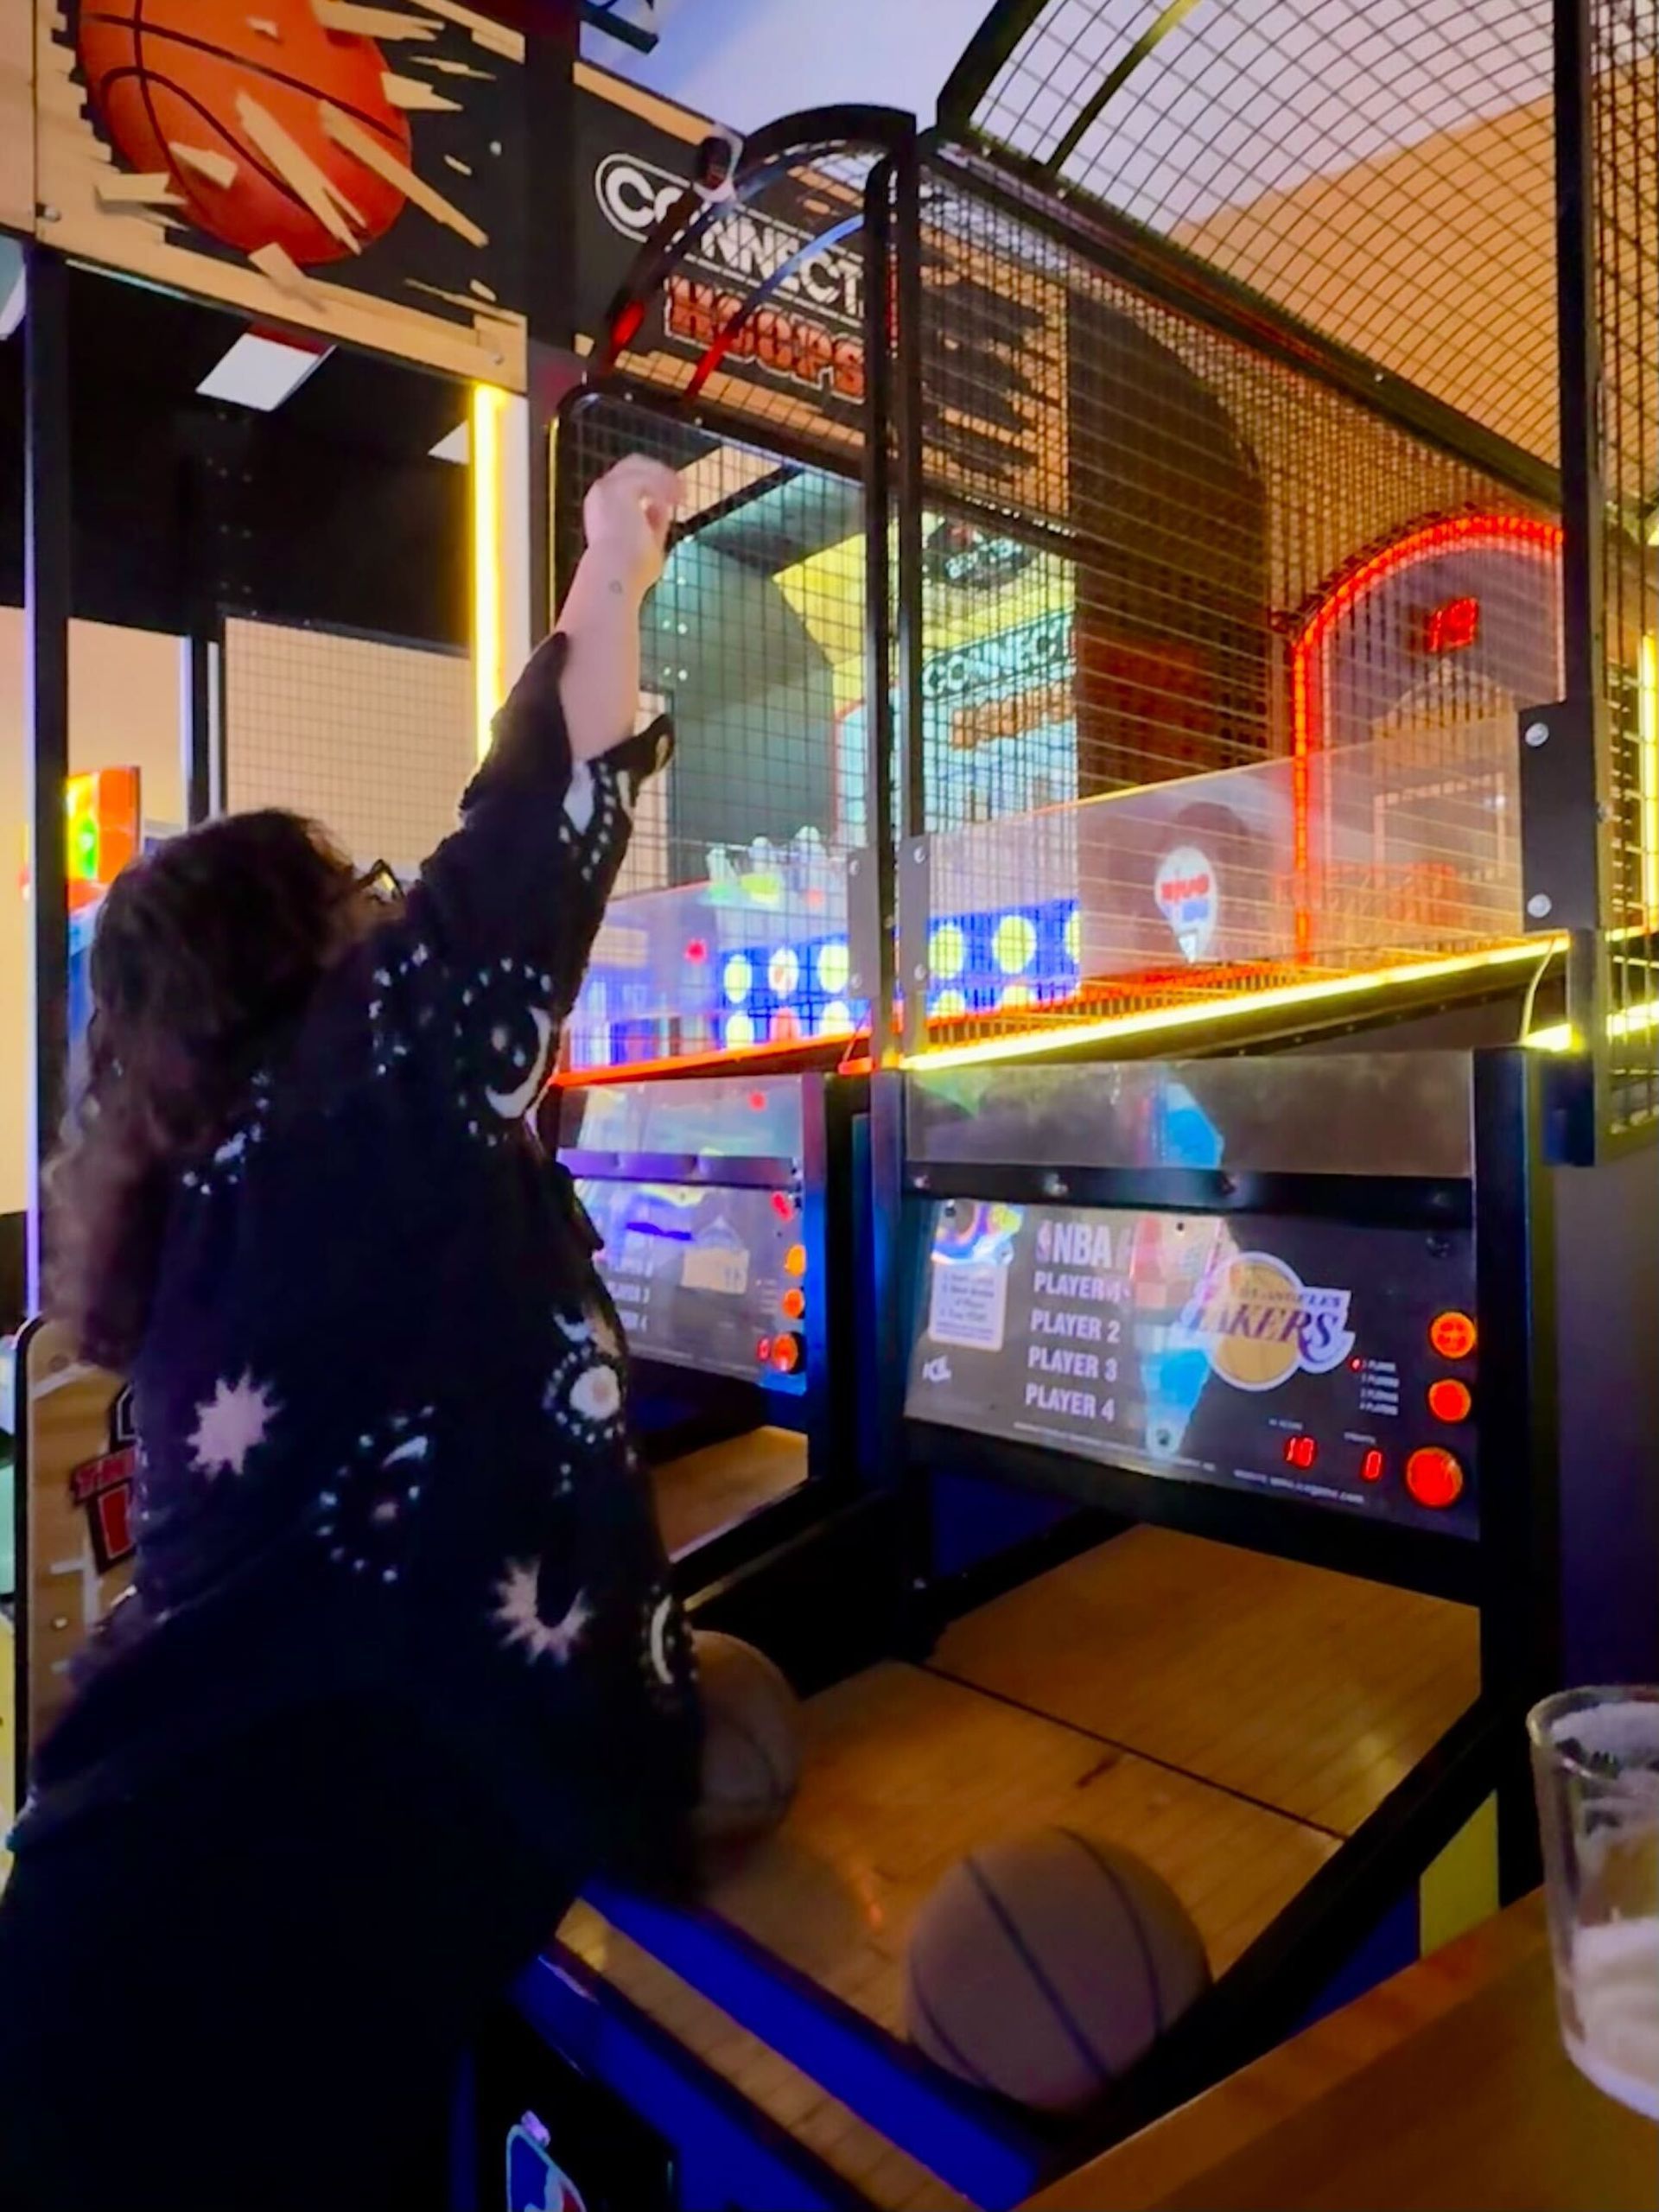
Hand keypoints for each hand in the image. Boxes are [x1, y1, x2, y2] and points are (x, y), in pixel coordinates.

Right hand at [582, 455, 679, 599]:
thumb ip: (653, 524)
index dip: (650, 486)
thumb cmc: (629, 570)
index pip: (626, 484)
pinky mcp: (621, 488)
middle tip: (680, 488)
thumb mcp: (647, 544)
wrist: (616, 574)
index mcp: (603, 508)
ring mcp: (609, 488)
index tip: (671, 500)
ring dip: (664, 476)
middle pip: (631, 466)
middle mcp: (601, 494)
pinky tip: (678, 498)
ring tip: (682, 493)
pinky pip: (648, 477)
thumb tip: (662, 508)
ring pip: (639, 466)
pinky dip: (665, 484)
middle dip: (658, 473)